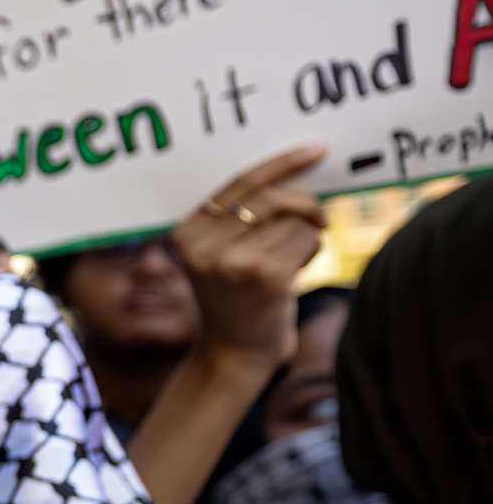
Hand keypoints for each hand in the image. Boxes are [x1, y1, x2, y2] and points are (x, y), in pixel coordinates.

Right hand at [170, 143, 327, 371]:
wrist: (233, 354)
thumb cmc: (237, 297)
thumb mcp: (221, 254)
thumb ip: (240, 218)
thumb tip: (294, 175)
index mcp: (185, 234)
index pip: (239, 184)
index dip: (281, 164)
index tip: (315, 150)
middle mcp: (203, 247)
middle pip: (271, 197)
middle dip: (304, 204)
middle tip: (318, 220)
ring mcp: (232, 263)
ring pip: (293, 220)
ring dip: (307, 234)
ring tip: (292, 259)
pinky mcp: (264, 277)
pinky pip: (307, 240)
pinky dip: (312, 252)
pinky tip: (296, 273)